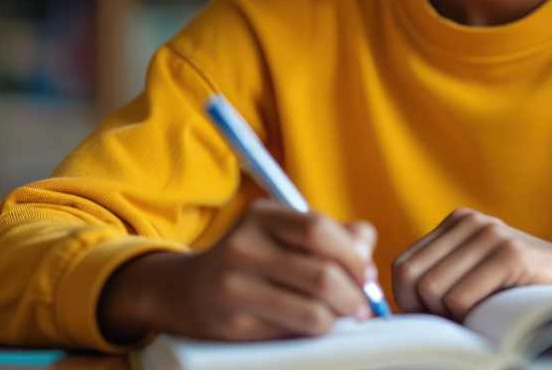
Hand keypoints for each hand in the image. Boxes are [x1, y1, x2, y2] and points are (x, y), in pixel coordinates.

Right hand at [98, 199, 378, 342]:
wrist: (184, 291)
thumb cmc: (252, 259)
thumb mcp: (283, 233)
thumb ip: (332, 233)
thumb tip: (367, 244)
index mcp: (260, 216)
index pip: (319, 230)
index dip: (354, 256)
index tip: (368, 275)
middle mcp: (243, 247)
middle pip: (321, 275)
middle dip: (354, 295)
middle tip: (363, 306)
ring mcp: (234, 288)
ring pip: (312, 312)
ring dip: (338, 319)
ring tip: (340, 317)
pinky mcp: (233, 325)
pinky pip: (292, 334)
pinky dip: (313, 332)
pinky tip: (312, 326)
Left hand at [391, 208, 551, 321]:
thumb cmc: (525, 291)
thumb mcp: (477, 275)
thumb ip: (441, 278)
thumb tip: (389, 308)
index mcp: (457, 223)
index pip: (402, 266)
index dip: (407, 302)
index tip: (434, 320)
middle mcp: (470, 221)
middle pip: (410, 278)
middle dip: (425, 312)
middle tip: (456, 325)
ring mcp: (491, 235)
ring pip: (433, 292)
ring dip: (452, 318)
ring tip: (480, 317)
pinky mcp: (510, 255)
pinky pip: (462, 300)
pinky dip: (472, 319)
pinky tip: (496, 314)